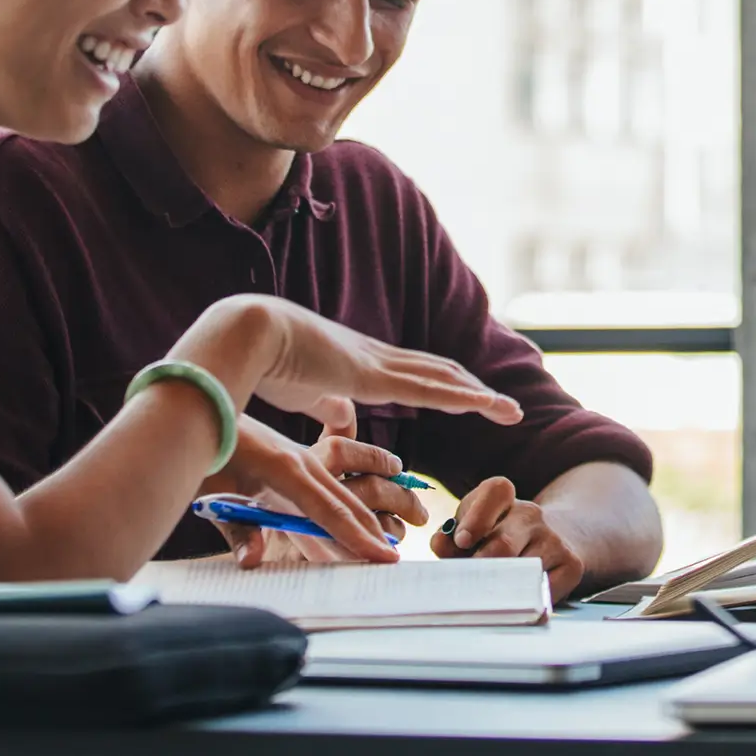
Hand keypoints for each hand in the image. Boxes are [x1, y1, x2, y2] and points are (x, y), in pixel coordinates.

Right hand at [185, 295, 525, 434]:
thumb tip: (344, 421)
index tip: (468, 398)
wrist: (245, 334)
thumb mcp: (304, 391)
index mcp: (359, 363)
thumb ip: (327, 405)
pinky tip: (486, 405)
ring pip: (442, 378)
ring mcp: (377, 363)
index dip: (443, 385)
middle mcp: (376, 357)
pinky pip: (428, 389)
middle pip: (437, 372)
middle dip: (472, 390)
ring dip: (479, 395)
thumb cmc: (263, 363)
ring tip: (510, 410)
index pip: (412, 374)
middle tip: (504, 407)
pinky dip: (461, 397)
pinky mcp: (372, 376)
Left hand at [199, 415, 398, 563]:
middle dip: (374, 530)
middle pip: (347, 501)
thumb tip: (252, 560)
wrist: (201, 406)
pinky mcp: (297, 455)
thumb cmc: (205, 454)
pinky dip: (354, 494)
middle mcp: (302, 461)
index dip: (358, 537)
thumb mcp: (212, 493)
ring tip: (400, 527)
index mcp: (285, 470)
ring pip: (345, 489)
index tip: (385, 558)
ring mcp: (303, 455)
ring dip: (373, 509)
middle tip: (397, 559)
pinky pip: (334, 478)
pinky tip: (368, 503)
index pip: (330, 512)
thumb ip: (235, 530)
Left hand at [432, 477, 587, 602]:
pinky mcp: (571, 565)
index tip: (462, 541)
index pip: (495, 493)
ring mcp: (554, 539)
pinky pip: (543, 591)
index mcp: (504, 498)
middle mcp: (531, 514)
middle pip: (503, 544)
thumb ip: (451, 537)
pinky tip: (514, 603)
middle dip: (481, 568)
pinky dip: (525, 602)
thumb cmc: (501, 536)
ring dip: (500, 589)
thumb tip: (440, 544)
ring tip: (486, 598)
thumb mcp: (474, 528)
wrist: (557, 538)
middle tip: (466, 585)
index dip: (476, 517)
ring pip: (522, 571)